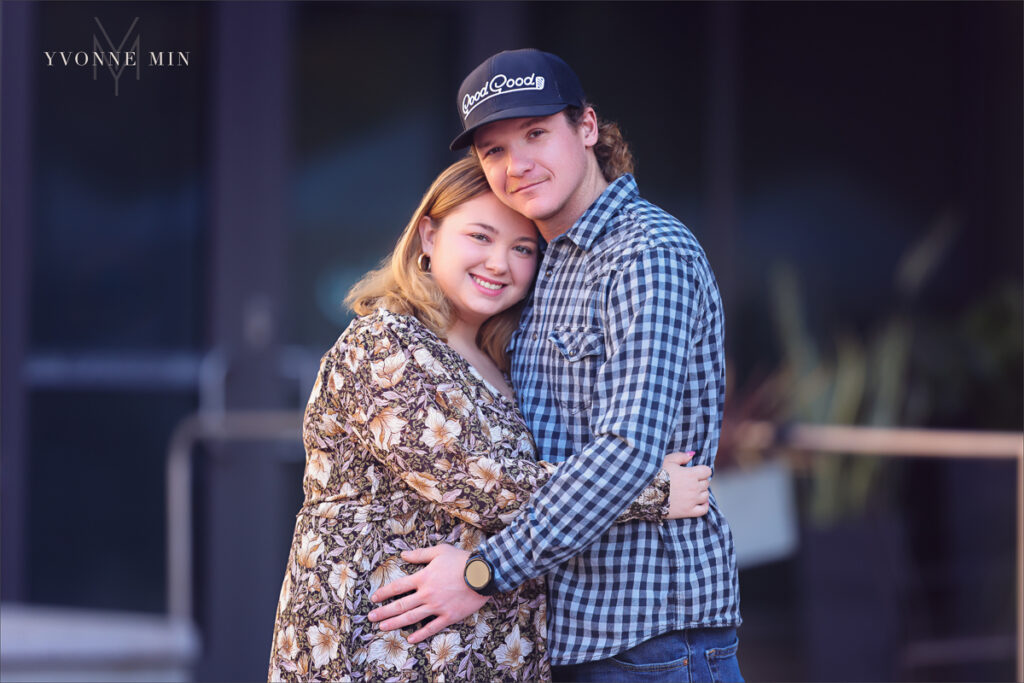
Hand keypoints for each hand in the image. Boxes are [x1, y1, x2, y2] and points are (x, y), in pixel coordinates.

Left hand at [367, 544, 488, 643]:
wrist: (483, 574)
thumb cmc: (461, 560)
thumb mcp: (439, 551)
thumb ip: (419, 554)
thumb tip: (402, 555)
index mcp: (423, 577)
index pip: (398, 587)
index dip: (384, 593)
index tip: (374, 598)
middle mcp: (427, 594)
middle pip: (401, 605)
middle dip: (384, 611)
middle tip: (371, 617)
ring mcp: (437, 607)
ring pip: (412, 617)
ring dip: (396, 623)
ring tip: (383, 627)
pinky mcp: (449, 616)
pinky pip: (432, 628)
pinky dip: (421, 634)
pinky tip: (411, 639)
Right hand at [662, 451, 711, 518]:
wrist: (646, 494)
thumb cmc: (656, 475)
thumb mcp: (667, 461)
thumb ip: (681, 456)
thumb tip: (692, 455)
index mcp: (691, 474)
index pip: (707, 471)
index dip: (702, 470)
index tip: (695, 472)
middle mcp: (694, 487)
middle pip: (706, 483)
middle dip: (700, 481)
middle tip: (689, 481)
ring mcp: (692, 500)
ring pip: (706, 495)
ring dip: (701, 492)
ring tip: (691, 491)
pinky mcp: (688, 511)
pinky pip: (704, 510)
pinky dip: (704, 506)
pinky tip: (699, 502)